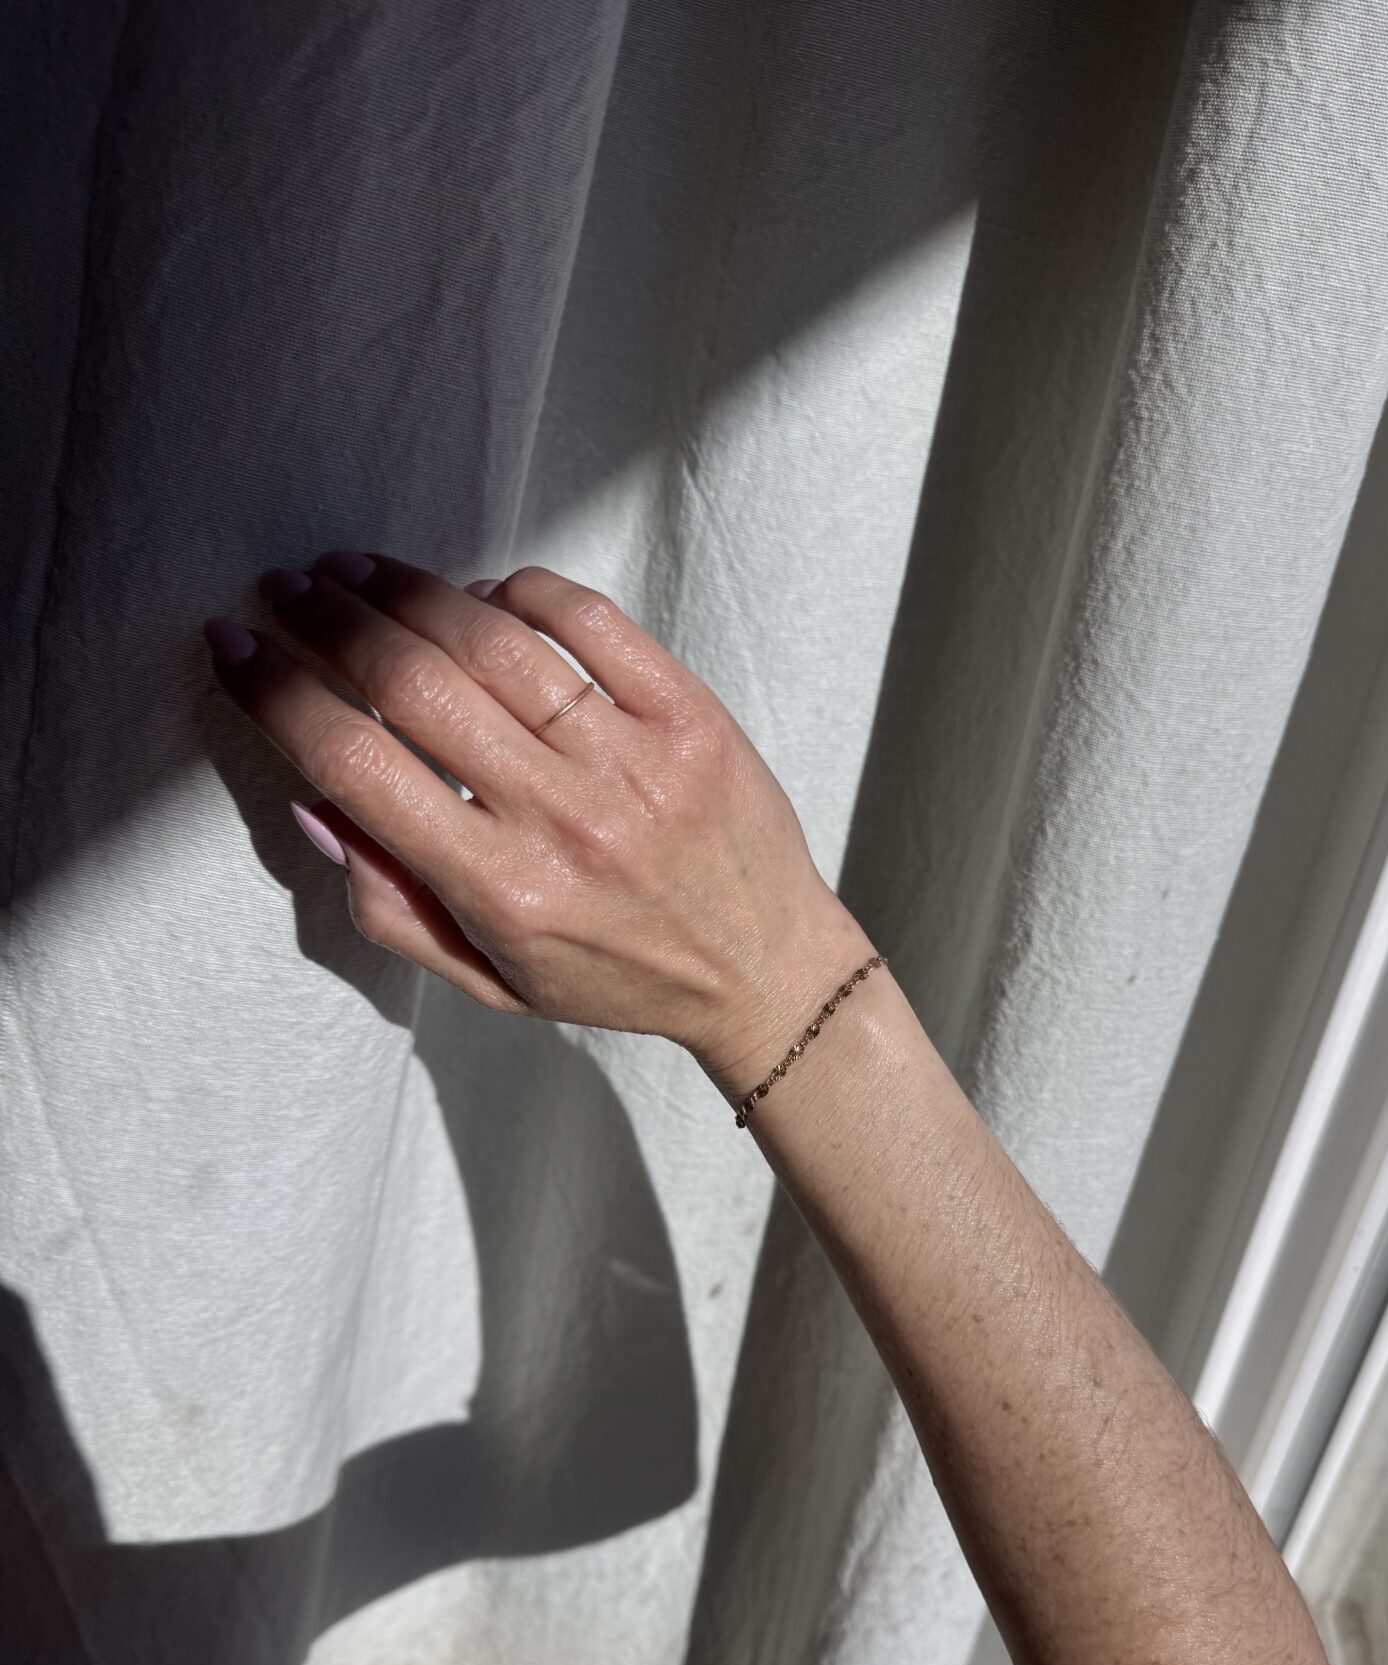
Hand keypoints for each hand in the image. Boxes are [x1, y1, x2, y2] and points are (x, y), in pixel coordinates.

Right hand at [205, 555, 871, 1098]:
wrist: (764, 968)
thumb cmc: (618, 976)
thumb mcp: (491, 981)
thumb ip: (393, 905)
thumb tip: (314, 805)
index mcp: (504, 890)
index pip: (359, 766)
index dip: (279, 694)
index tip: (235, 649)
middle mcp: (565, 819)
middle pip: (414, 685)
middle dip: (328, 623)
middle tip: (286, 592)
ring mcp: (633, 759)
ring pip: (493, 642)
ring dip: (406, 592)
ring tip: (355, 572)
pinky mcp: (689, 714)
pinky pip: (589, 621)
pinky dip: (520, 592)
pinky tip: (478, 594)